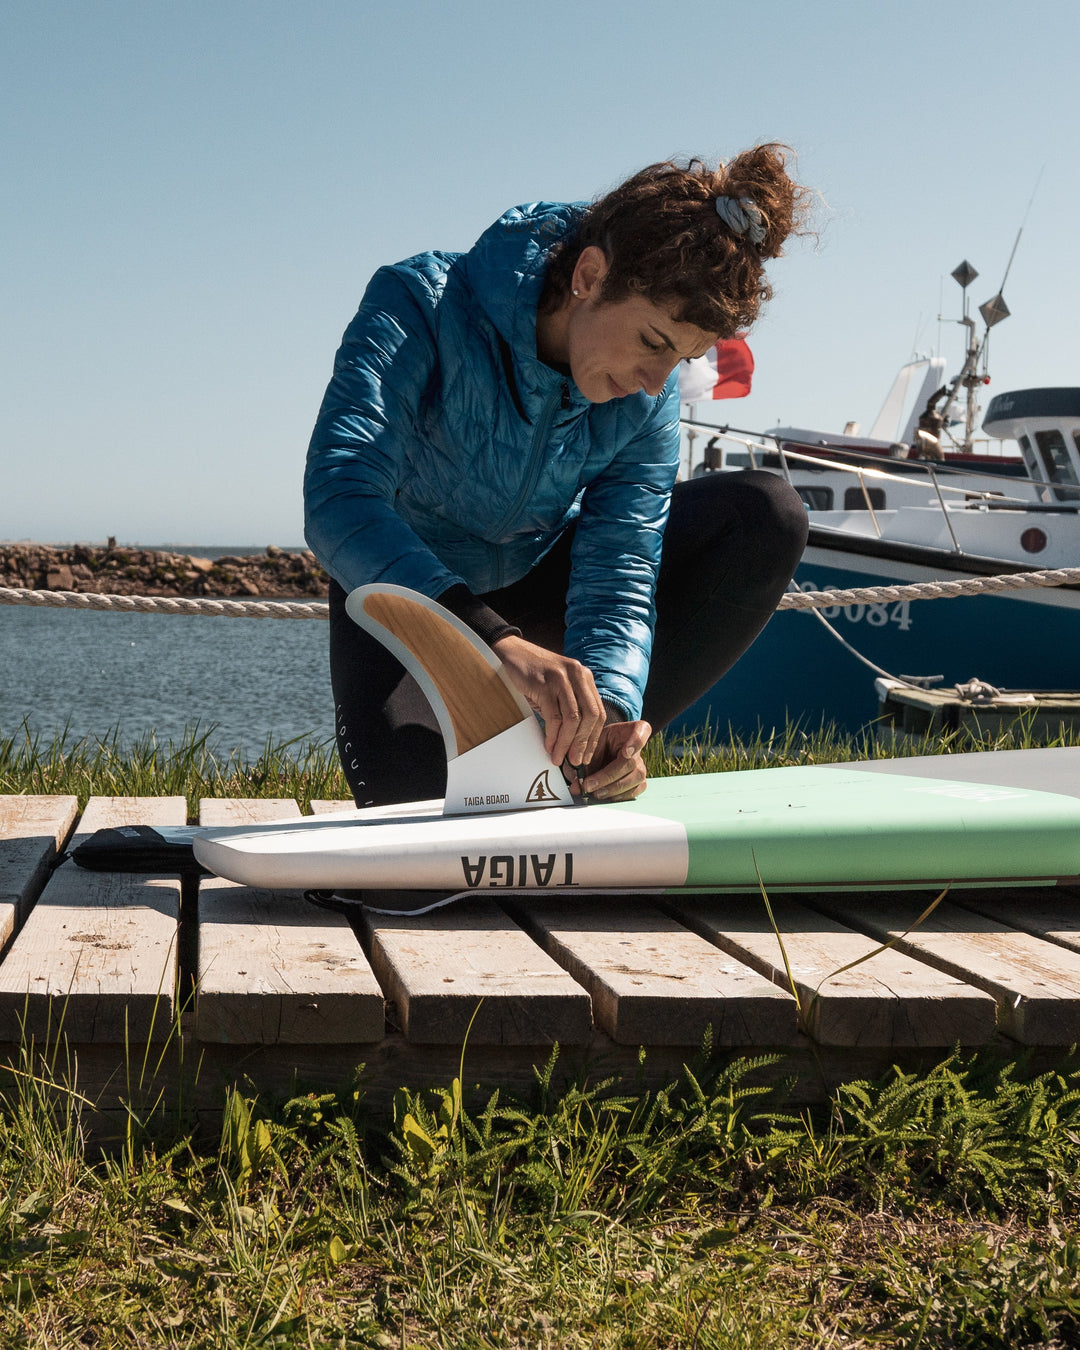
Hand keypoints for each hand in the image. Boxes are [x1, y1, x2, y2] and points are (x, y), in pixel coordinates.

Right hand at [492, 634, 605, 768]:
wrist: (512, 654)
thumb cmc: (535, 675)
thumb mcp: (558, 689)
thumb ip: (569, 708)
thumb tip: (573, 742)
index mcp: (585, 677)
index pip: (598, 712)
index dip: (594, 737)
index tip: (587, 754)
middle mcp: (578, 675)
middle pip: (590, 716)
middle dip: (584, 743)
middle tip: (576, 760)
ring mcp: (561, 679)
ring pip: (573, 719)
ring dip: (566, 743)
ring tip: (559, 757)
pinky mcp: (545, 684)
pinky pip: (554, 716)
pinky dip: (552, 735)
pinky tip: (548, 745)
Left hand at [574, 718, 650, 802]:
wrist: (606, 748)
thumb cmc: (600, 742)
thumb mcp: (592, 742)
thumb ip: (585, 759)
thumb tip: (576, 785)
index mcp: (631, 730)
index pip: (641, 731)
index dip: (635, 742)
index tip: (626, 752)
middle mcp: (640, 748)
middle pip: (631, 763)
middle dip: (608, 777)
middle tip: (590, 785)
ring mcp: (642, 764)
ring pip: (635, 778)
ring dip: (613, 789)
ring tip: (596, 793)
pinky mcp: (640, 780)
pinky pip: (636, 790)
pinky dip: (621, 796)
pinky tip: (607, 797)